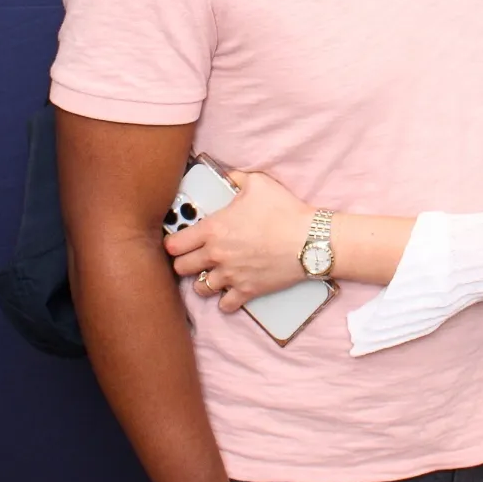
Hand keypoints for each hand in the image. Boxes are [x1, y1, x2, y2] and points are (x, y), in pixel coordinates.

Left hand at [164, 171, 315, 312]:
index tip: (178, 242)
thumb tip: (227, 176)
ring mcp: (231, 276)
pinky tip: (229, 292)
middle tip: (193, 257)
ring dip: (203, 281)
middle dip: (185, 262)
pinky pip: (225, 305)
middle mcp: (216, 255)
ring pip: (200, 288)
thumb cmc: (284, 210)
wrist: (309, 240)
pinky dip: (225, 301)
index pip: (175, 244)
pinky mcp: (247, 291)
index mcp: (213, 229)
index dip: (173, 243)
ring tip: (210, 274)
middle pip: (181, 268)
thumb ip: (236, 179)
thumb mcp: (258, 183)